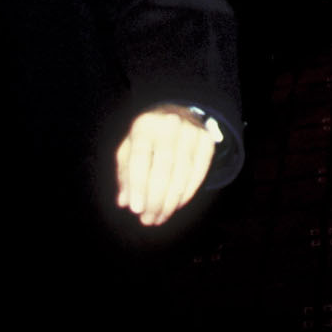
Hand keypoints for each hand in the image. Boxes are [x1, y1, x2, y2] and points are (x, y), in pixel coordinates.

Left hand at [115, 105, 216, 226]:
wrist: (179, 112)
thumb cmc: (147, 138)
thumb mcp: (130, 148)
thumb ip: (125, 174)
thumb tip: (124, 201)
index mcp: (144, 125)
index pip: (140, 157)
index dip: (138, 185)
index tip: (136, 209)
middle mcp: (170, 124)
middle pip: (164, 167)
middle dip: (156, 198)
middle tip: (148, 220)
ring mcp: (191, 131)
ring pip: (183, 172)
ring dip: (171, 201)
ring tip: (160, 217)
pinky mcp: (207, 141)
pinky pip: (199, 172)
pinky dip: (188, 192)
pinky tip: (177, 206)